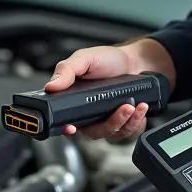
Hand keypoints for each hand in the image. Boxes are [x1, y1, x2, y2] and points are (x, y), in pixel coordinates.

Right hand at [46, 41, 169, 140]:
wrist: (135, 61)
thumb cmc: (108, 60)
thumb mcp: (85, 58)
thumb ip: (67, 70)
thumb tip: (50, 86)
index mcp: (72, 101)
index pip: (64, 122)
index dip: (67, 128)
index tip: (72, 127)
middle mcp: (88, 115)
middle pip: (93, 132)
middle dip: (109, 124)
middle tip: (123, 108)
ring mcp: (106, 121)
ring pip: (112, 133)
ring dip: (125, 121)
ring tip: (134, 105)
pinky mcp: (123, 123)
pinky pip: (127, 131)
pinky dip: (136, 121)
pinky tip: (141, 108)